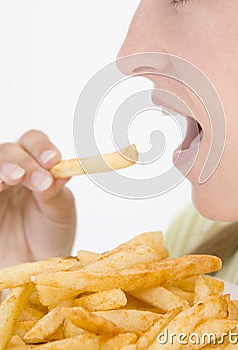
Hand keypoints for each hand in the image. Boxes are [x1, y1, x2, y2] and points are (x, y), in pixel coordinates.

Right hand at [0, 130, 75, 266]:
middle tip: (37, 181)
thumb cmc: (50, 234)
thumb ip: (55, 192)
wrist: (35, 266)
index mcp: (35, 166)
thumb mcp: (60, 212)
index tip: (52, 160)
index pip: (34, 143)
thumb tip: (56, 173)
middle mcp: (12, 171)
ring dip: (3, 166)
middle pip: (9, 150)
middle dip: (23, 161)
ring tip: (14, 179)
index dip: (42, 147)